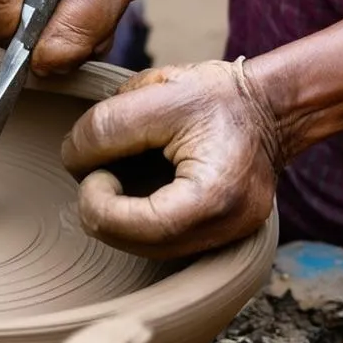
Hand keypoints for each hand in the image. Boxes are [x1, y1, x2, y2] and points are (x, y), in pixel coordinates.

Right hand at [0, 0, 146, 75]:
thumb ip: (84, 19)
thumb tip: (45, 63)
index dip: (18, 31)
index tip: (54, 39)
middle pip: (2, 14)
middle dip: (52, 31)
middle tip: (99, 8)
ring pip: (24, 18)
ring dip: (73, 21)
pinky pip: (37, 8)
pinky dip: (72, 10)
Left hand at [61, 60, 282, 259]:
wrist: (270, 108)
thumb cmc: (220, 97)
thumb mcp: (158, 93)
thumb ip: (106, 126)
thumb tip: (72, 160)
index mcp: (218, 194)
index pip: (143, 228)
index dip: (101, 205)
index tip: (94, 172)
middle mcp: (227, 229)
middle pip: (139, 246)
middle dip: (105, 211)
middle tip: (102, 172)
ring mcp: (225, 240)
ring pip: (145, 250)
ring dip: (119, 217)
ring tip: (122, 175)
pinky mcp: (216, 240)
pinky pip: (161, 243)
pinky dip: (137, 220)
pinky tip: (140, 189)